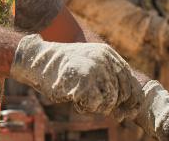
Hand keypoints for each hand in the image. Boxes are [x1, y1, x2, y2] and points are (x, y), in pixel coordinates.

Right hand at [9, 35, 142, 117]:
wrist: (37, 60)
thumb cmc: (62, 69)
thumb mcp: (89, 67)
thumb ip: (107, 81)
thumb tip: (126, 110)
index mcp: (108, 54)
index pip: (129, 80)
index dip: (131, 100)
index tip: (127, 114)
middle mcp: (105, 59)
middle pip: (121, 93)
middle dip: (112, 107)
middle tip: (96, 107)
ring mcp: (95, 69)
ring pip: (109, 101)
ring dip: (95, 107)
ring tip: (80, 98)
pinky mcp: (84, 80)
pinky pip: (94, 105)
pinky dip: (84, 108)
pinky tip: (74, 100)